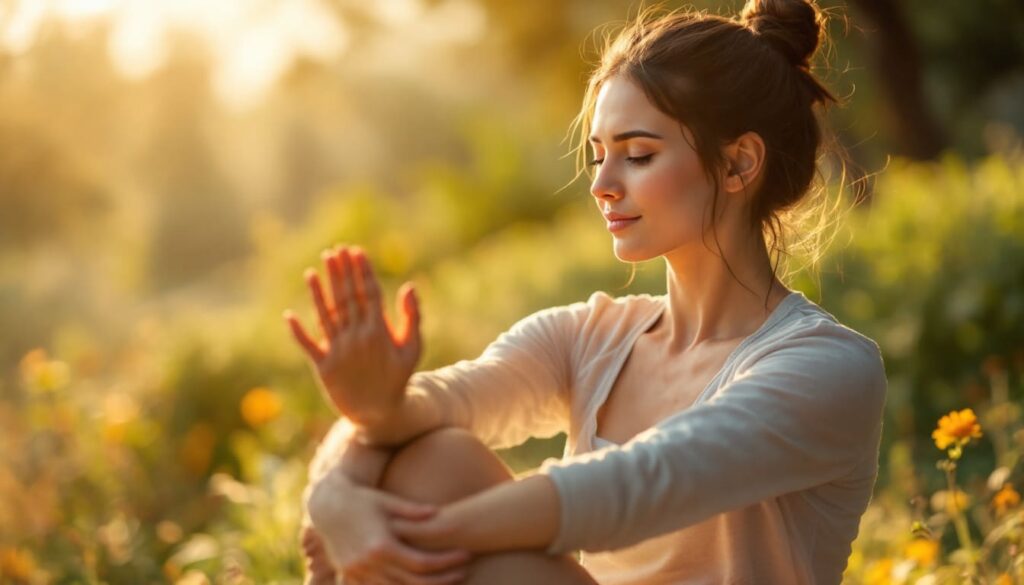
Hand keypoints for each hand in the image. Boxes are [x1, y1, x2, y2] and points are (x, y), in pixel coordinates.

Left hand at [284, 245, 421, 426]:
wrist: (378, 414)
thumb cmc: (398, 378)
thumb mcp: (413, 349)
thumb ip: (412, 318)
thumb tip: (409, 286)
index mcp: (379, 332)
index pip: (368, 294)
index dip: (361, 272)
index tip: (356, 252)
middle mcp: (357, 338)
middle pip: (346, 298)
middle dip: (341, 273)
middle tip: (335, 251)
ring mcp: (339, 352)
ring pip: (326, 315)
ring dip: (320, 291)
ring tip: (316, 269)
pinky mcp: (323, 366)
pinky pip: (307, 345)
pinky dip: (297, 331)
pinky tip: (289, 314)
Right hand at [306, 467, 471, 583]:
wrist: (326, 505)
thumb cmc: (361, 498)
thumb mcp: (386, 500)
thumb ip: (412, 511)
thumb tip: (439, 513)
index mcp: (382, 544)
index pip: (421, 563)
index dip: (446, 562)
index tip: (465, 556)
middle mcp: (370, 563)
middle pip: (414, 582)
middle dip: (442, 580)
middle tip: (465, 572)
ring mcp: (359, 572)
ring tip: (447, 581)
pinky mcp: (351, 575)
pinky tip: (416, 584)